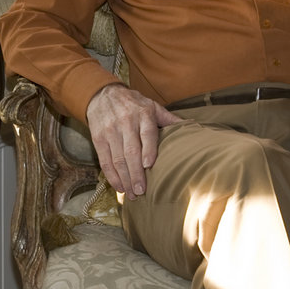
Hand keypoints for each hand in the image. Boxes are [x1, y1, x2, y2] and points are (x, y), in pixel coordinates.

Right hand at [86, 83, 181, 199]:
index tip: (149, 165)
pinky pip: (105, 160)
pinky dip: (112, 176)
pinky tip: (119, 187)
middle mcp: (125, 122)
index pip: (146, 133)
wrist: (103, 94)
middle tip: (142, 191)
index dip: (148, 149)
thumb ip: (168, 119)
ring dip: (125, 179)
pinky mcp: (98, 138)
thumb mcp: (151, 105)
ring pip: (117, 159)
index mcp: (143, 114)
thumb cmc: (133, 103)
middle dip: (136, 173)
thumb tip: (191, 128)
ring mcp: (110, 131)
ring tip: (132, 194)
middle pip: (130, 151)